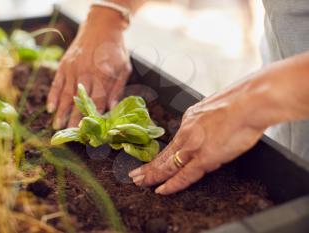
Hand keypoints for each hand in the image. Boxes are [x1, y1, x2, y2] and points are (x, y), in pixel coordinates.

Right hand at [47, 8, 131, 128]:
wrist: (102, 26)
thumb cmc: (115, 49)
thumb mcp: (124, 67)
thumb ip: (117, 89)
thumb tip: (111, 109)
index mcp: (103, 75)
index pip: (97, 101)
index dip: (92, 117)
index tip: (88, 131)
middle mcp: (86, 73)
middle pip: (79, 101)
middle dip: (74, 119)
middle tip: (69, 136)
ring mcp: (73, 68)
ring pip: (65, 94)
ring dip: (60, 111)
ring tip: (56, 126)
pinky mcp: (64, 64)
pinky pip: (56, 83)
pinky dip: (52, 96)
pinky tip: (50, 108)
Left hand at [129, 78, 267, 194]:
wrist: (250, 102)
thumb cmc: (241, 102)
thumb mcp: (215, 107)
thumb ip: (208, 121)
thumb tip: (209, 129)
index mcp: (191, 119)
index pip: (172, 142)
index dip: (161, 154)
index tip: (152, 160)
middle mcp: (188, 132)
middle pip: (165, 154)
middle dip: (149, 166)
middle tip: (135, 174)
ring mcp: (194, 145)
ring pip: (168, 165)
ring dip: (153, 175)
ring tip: (140, 182)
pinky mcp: (204, 157)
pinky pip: (184, 175)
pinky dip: (172, 184)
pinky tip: (161, 190)